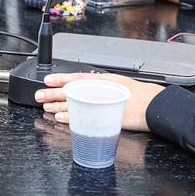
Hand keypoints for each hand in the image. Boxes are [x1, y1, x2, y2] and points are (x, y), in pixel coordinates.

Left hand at [34, 73, 163, 132]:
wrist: (155, 106)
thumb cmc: (140, 96)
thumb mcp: (119, 84)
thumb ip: (101, 85)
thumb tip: (85, 87)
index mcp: (104, 80)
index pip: (78, 77)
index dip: (61, 78)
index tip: (47, 80)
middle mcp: (101, 90)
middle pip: (72, 91)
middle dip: (54, 93)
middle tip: (39, 95)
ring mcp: (103, 104)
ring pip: (75, 104)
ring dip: (58, 105)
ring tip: (45, 107)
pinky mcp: (105, 118)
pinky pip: (84, 118)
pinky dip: (70, 118)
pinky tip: (60, 117)